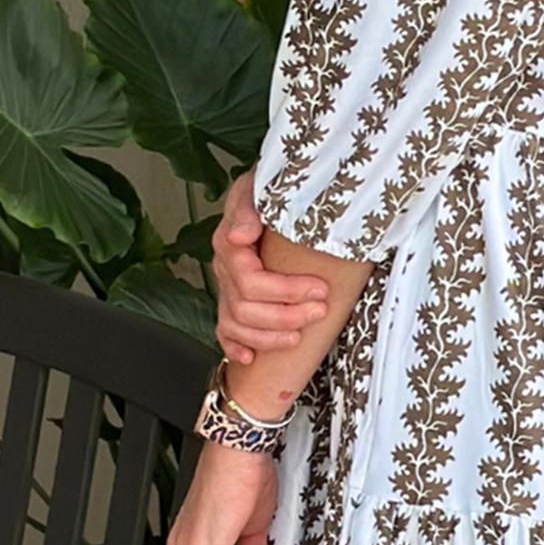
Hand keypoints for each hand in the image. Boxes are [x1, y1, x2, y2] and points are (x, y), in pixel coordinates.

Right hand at [213, 165, 330, 364]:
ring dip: (268, 336)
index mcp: (231, 243)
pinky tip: (249, 358)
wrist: (269, 189)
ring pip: (236, 324)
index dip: (286, 290)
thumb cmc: (270, 188)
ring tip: (298, 336)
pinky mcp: (232, 299)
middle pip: (245, 307)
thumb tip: (243, 234)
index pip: (251, 280)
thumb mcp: (260, 186)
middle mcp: (226, 268)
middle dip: (285, 315)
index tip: (319, 288)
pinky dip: (235, 347)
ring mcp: (227, 287)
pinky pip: (224, 331)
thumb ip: (249, 208)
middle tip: (319, 310)